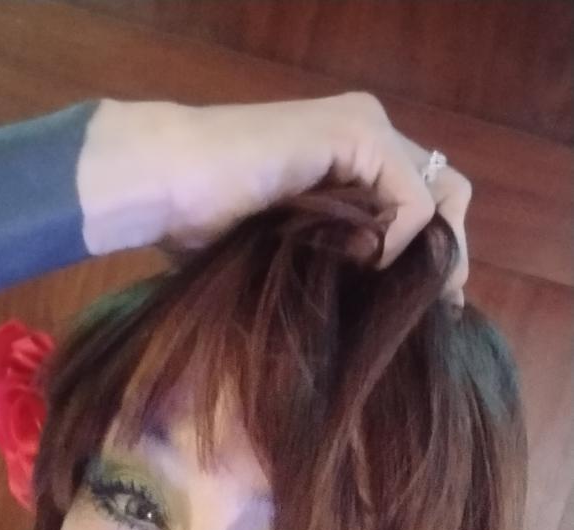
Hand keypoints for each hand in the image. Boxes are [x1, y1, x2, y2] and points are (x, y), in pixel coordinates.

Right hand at [78, 93, 470, 303]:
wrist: (165, 187)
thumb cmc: (206, 231)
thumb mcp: (295, 257)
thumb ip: (343, 264)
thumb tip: (393, 311)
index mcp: (356, 161)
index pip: (431, 204)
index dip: (439, 257)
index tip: (432, 313)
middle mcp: (369, 136)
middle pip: (451, 196)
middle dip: (447, 258)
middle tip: (432, 310)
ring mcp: (365, 129)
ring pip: (444, 196)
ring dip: (430, 254)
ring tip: (397, 294)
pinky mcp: (356, 133)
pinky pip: (414, 199)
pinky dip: (400, 240)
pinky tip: (362, 263)